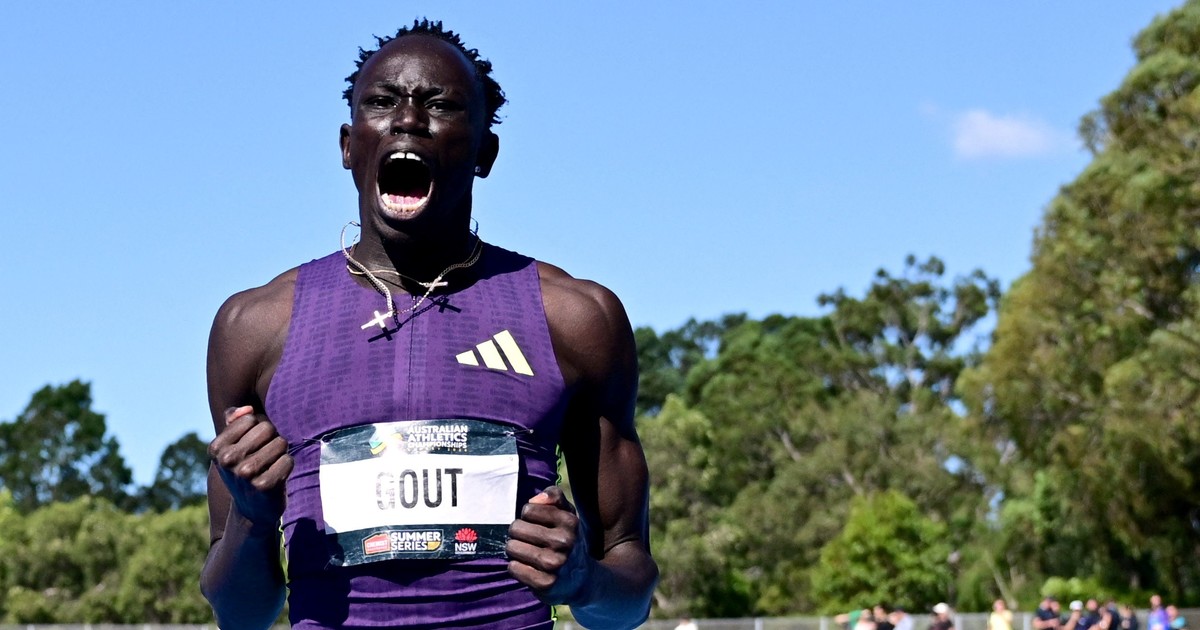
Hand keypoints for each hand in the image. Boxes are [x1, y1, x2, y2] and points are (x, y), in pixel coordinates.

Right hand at [208, 406, 292, 532]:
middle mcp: (228, 461)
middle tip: (264, 457)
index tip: (252, 446)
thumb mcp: (232, 446)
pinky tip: (277, 477)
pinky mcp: (264, 486)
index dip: (258, 430)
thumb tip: (247, 410)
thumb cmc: (245, 469)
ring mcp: (245, 474)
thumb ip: (234, 421)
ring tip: (270, 466)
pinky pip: (288, 460)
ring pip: (280, 442)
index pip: (251, 418)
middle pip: (267, 428)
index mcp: (216, 448)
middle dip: (272, 439)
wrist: (251, 509)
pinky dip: (287, 465)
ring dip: (280, 453)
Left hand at [506, 486, 592, 603]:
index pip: (528, 510)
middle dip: (518, 533)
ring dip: (515, 550)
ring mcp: (555, 564)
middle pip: (516, 528)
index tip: (537, 525)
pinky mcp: (545, 583)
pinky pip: (513, 568)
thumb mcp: (568, 514)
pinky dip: (516, 567)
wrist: (581, 579)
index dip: (528, 517)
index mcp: (570, 522)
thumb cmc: (568, 540)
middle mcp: (564, 542)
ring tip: (528, 554)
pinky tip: (528, 568)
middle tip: (530, 541)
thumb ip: (554, 496)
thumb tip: (534, 500)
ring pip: (512, 548)